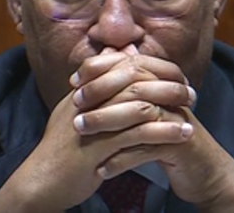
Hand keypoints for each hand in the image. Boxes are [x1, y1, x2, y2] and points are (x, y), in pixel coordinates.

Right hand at [0, 52, 193, 212]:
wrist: (42, 180)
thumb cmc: (63, 146)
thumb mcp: (76, 109)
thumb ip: (98, 82)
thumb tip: (119, 53)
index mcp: (84, 89)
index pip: (124, 67)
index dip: (154, 70)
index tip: (177, 78)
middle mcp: (89, 101)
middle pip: (135, 82)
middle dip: (168, 86)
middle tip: (191, 94)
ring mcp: (94, 123)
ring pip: (140, 108)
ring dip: (170, 110)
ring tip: (191, 115)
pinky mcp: (99, 148)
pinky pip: (138, 136)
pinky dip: (163, 133)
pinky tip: (181, 135)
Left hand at [72, 50, 233, 211]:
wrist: (201, 170)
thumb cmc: (168, 138)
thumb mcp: (149, 108)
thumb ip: (130, 83)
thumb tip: (108, 53)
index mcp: (164, 80)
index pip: (131, 63)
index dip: (101, 68)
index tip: (74, 80)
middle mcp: (173, 94)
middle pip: (134, 83)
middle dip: (100, 92)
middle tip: (74, 104)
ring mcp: (178, 118)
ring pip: (138, 114)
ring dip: (105, 122)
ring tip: (80, 132)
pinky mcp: (180, 144)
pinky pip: (146, 148)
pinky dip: (122, 159)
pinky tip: (102, 168)